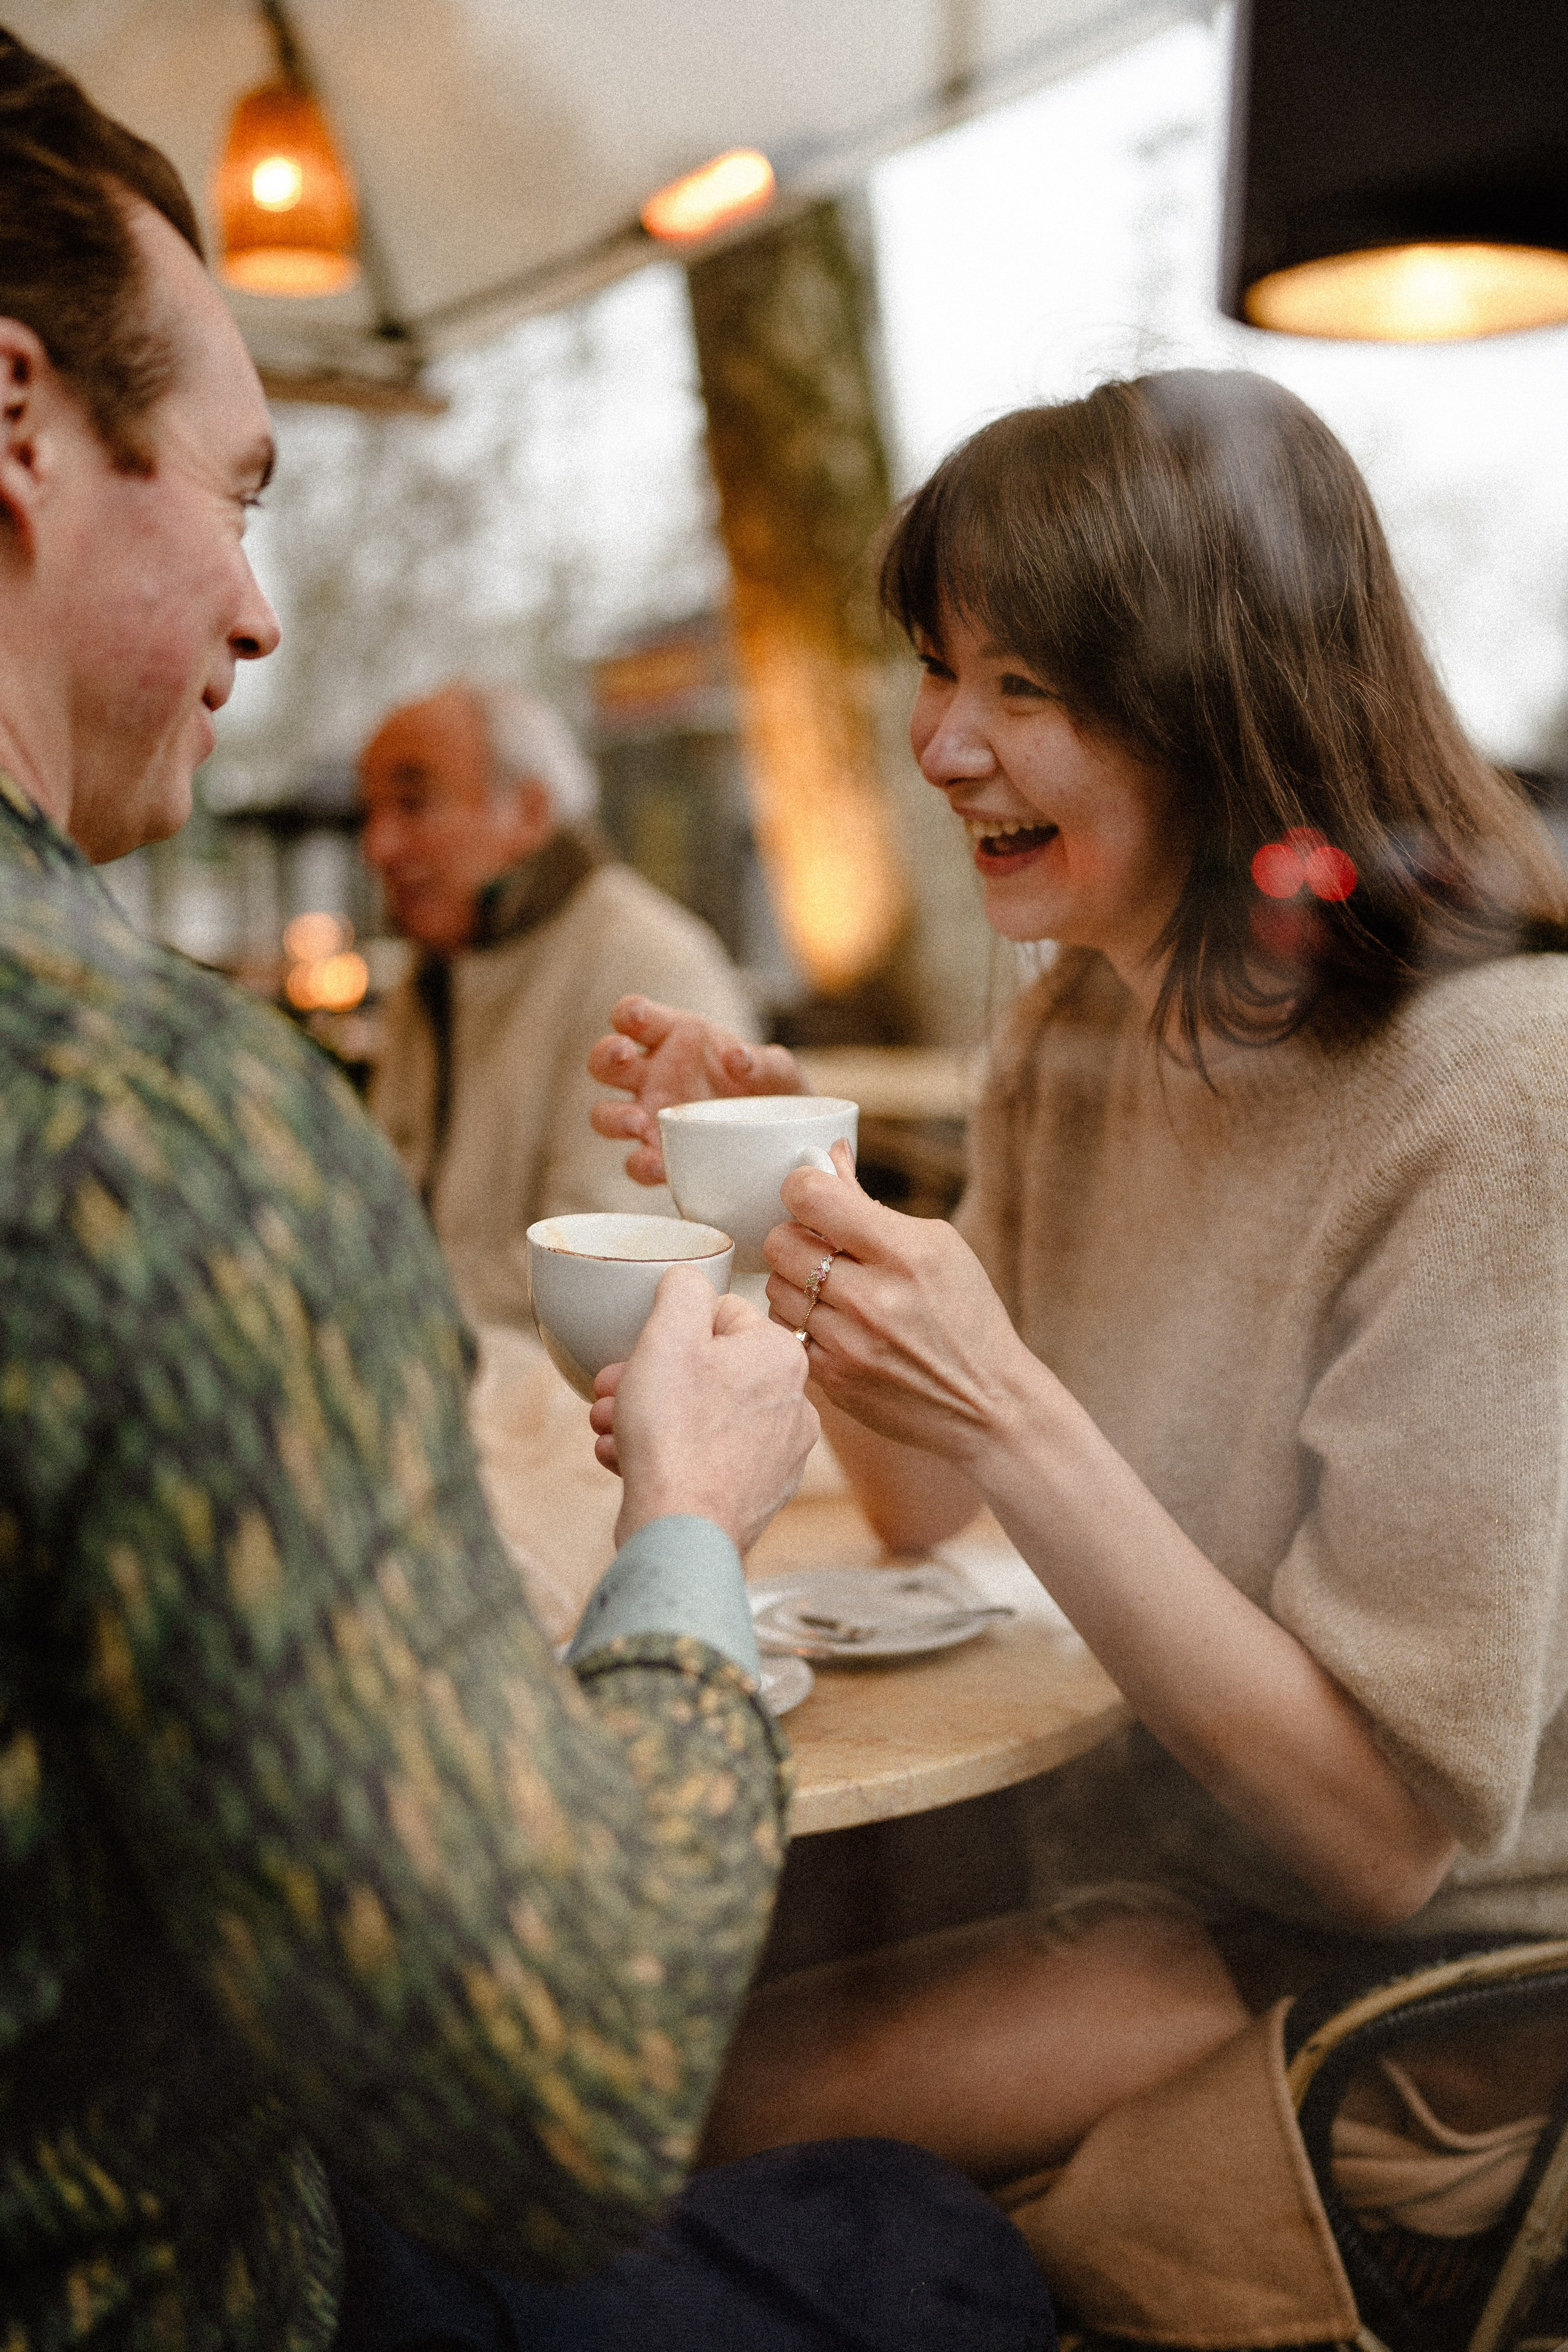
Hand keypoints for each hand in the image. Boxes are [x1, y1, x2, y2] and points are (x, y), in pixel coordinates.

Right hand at [588, 996, 803, 1185]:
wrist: (785, 1140)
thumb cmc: (774, 1092)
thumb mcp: (780, 1072)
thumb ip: (764, 1062)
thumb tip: (739, 1058)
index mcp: (674, 1039)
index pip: (636, 1017)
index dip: (629, 1014)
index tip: (636, 1018)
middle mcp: (653, 1075)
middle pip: (606, 1061)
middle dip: (606, 1055)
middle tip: (623, 1056)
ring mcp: (650, 1116)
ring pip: (605, 1113)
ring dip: (613, 1116)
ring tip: (638, 1121)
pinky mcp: (658, 1154)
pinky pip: (635, 1162)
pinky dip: (641, 1164)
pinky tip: (659, 1165)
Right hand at [589, 1270, 818, 1553]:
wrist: (680, 1530)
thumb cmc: (674, 1430)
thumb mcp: (668, 1335)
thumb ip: (683, 1290)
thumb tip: (689, 1280)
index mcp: (782, 1356)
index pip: (721, 1315)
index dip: (668, 1330)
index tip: (636, 1352)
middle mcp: (795, 1404)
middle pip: (709, 1370)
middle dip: (650, 1378)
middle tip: (610, 1391)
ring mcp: (780, 1456)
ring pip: (702, 1416)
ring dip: (648, 1417)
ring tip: (610, 1429)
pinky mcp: (758, 1496)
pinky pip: (706, 1459)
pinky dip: (667, 1456)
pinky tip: (627, 1461)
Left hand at [764, 1143, 1038, 1467]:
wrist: (985, 1403)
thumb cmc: (964, 1314)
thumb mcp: (937, 1245)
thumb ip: (870, 1204)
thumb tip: (825, 1156)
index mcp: (904, 1252)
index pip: (812, 1197)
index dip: (802, 1187)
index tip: (811, 1196)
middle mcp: (872, 1299)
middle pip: (780, 1242)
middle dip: (795, 1237)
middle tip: (819, 1247)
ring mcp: (847, 1344)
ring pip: (775, 1288)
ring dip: (792, 1281)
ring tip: (827, 1288)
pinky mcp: (832, 1380)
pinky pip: (782, 1333)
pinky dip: (799, 1322)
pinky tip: (829, 1323)